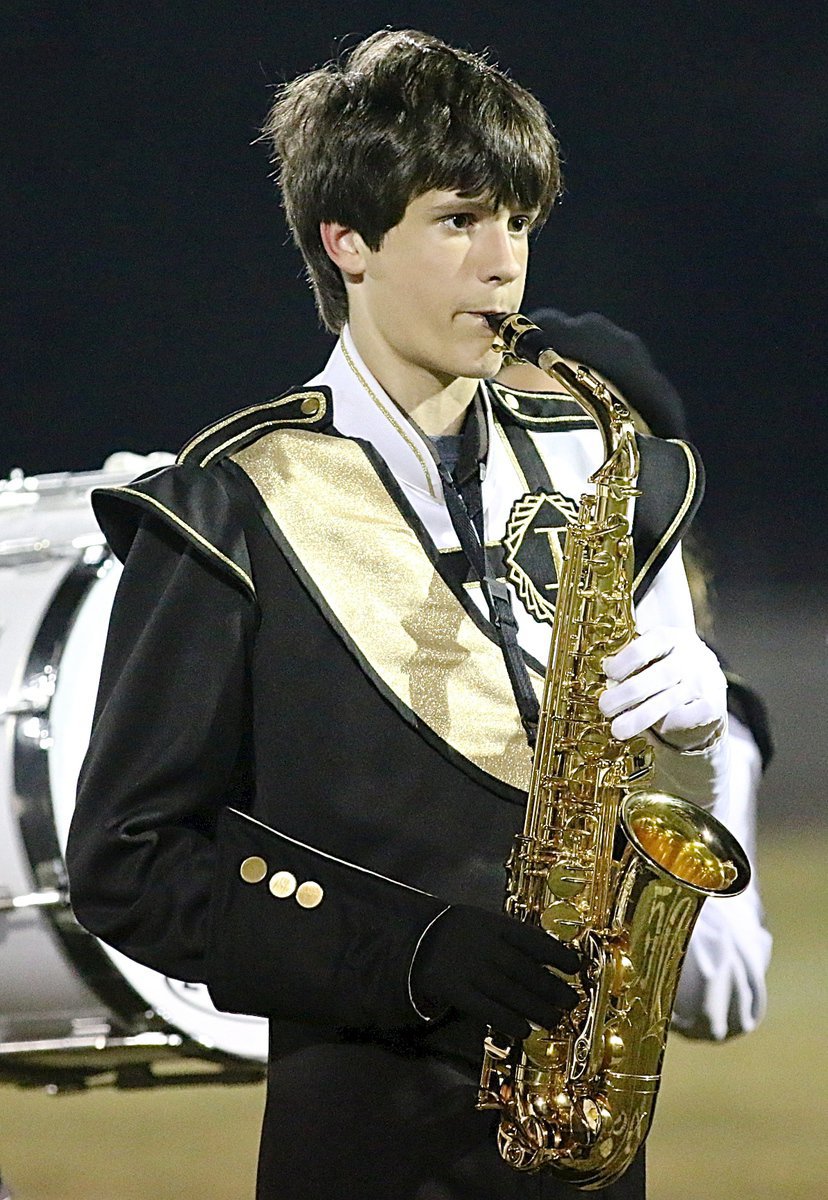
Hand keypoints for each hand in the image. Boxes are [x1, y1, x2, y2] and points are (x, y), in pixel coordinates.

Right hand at [409, 904, 580, 1039]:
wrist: (419, 941)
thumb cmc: (463, 935)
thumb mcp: (487, 923)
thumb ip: (515, 939)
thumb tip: (553, 960)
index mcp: (494, 925)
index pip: (532, 939)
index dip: (557, 954)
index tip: (576, 967)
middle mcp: (483, 945)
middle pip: (525, 970)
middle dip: (552, 988)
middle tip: (571, 1002)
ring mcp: (468, 968)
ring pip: (509, 992)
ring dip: (536, 1009)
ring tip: (555, 1020)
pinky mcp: (455, 990)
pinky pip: (486, 1008)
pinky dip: (508, 1020)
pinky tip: (524, 1029)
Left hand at [600, 625, 726, 750]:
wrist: (707, 685)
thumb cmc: (666, 667)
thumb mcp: (652, 656)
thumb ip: (631, 662)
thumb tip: (606, 669)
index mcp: (671, 637)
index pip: (648, 645)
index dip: (626, 660)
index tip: (608, 674)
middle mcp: (690, 656)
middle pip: (659, 675)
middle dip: (629, 693)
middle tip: (605, 707)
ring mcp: (703, 681)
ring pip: (669, 700)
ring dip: (640, 717)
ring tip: (618, 729)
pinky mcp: (711, 706)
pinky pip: (684, 717)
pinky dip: (665, 724)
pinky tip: (648, 730)